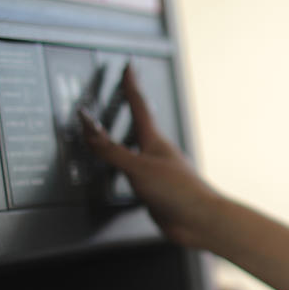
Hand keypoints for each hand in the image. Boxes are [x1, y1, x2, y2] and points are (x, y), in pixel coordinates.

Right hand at [80, 66, 221, 248]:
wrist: (200, 222)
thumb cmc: (178, 192)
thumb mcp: (138, 167)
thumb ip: (110, 149)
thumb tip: (88, 124)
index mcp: (155, 141)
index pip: (140, 105)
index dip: (131, 85)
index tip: (128, 67)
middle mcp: (157, 153)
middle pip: (140, 124)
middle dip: (130, 108)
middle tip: (124, 91)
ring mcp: (157, 172)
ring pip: (137, 149)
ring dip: (125, 138)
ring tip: (118, 129)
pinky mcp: (155, 191)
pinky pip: (135, 173)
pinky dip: (125, 167)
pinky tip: (124, 173)